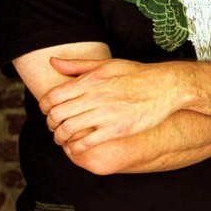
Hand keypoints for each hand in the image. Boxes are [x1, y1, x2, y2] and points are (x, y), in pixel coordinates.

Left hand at [39, 57, 183, 154]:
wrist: (166, 86)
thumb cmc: (137, 75)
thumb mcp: (107, 64)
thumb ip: (78, 65)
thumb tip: (52, 62)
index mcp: (90, 81)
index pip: (52, 97)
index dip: (45, 107)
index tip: (49, 111)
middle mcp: (95, 97)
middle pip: (57, 115)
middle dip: (51, 124)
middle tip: (55, 127)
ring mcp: (106, 114)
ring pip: (68, 130)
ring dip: (60, 137)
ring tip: (63, 139)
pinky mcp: (117, 129)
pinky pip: (86, 142)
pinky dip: (75, 148)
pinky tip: (76, 147)